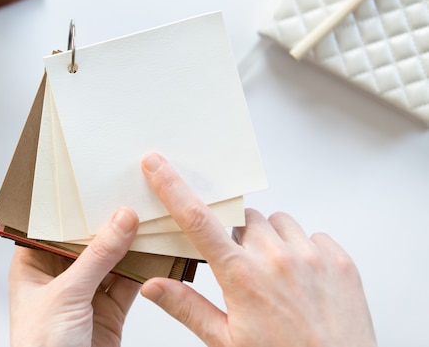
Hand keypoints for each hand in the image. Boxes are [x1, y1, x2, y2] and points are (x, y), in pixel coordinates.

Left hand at [8, 207, 140, 346]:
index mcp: (32, 266)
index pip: (54, 227)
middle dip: (108, 222)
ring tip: (147, 218)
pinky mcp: (108, 309)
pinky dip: (143, 269)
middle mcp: (59, 276)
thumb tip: (120, 220)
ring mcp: (85, 293)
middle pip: (87, 241)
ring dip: (129, 244)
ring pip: (111, 259)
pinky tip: (154, 252)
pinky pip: (128, 281)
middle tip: (129, 195)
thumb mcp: (66, 294)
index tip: (96, 183)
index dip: (73, 206)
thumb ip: (97, 256)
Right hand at [140, 152, 376, 346]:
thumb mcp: (226, 341)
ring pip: (277, 222)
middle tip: (243, 269)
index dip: (172, 188)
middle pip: (242, 219)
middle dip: (237, 236)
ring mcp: (310, 256)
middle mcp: (275, 258)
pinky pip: (313, 235)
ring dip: (270, 240)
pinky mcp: (339, 259)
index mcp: (241, 276)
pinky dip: (302, 250)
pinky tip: (303, 279)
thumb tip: (153, 285)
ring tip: (276, 275)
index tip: (158, 165)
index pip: (197, 220)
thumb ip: (187, 307)